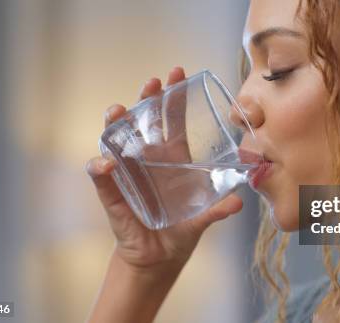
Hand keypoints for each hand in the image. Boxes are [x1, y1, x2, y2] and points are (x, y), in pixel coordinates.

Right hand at [86, 67, 243, 274]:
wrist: (158, 259)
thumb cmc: (180, 232)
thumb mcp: (201, 219)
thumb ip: (216, 210)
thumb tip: (239, 203)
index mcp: (172, 158)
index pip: (171, 120)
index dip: (173, 97)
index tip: (178, 73)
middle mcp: (148, 160)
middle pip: (143, 121)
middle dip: (146, 99)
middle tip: (152, 83)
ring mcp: (128, 173)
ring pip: (117, 139)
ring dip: (116, 123)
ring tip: (118, 111)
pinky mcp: (113, 192)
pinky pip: (102, 176)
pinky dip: (101, 168)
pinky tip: (105, 163)